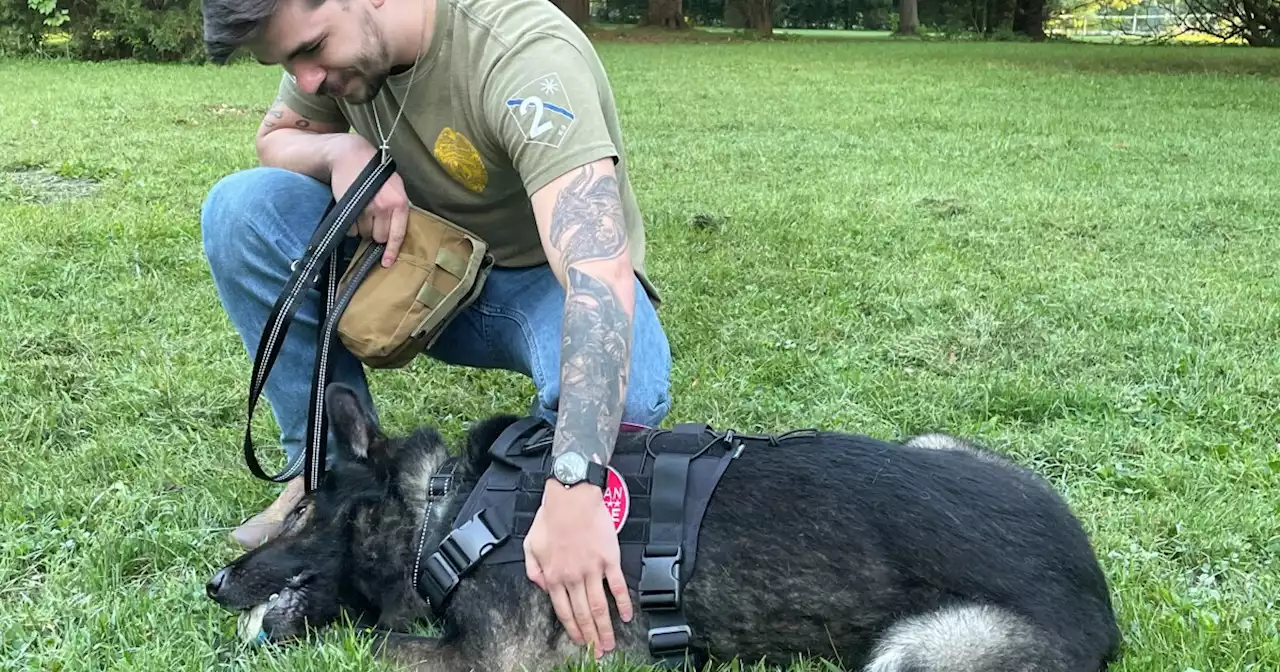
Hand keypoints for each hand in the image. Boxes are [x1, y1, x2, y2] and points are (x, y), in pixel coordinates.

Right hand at [327, 135, 408, 267]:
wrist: (350, 155)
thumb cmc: (374, 171)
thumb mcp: (394, 185)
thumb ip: (398, 207)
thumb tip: (395, 232)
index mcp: (400, 203)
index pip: (398, 234)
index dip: (392, 251)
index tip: (386, 264)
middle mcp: (385, 207)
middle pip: (379, 237)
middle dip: (375, 234)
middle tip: (372, 220)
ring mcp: (366, 209)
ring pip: (364, 234)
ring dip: (362, 228)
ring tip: (362, 210)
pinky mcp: (350, 209)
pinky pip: (351, 230)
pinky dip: (351, 226)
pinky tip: (352, 211)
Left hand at [524, 481, 632, 657]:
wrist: (572, 496)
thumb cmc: (551, 517)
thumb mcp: (530, 545)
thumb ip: (534, 571)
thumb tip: (544, 589)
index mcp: (553, 576)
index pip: (563, 611)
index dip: (572, 630)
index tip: (579, 642)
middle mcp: (573, 577)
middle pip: (583, 614)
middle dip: (590, 637)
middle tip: (597, 652)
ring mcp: (592, 569)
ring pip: (600, 606)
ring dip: (605, 628)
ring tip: (610, 643)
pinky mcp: (609, 559)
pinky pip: (617, 586)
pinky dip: (623, 604)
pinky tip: (627, 616)